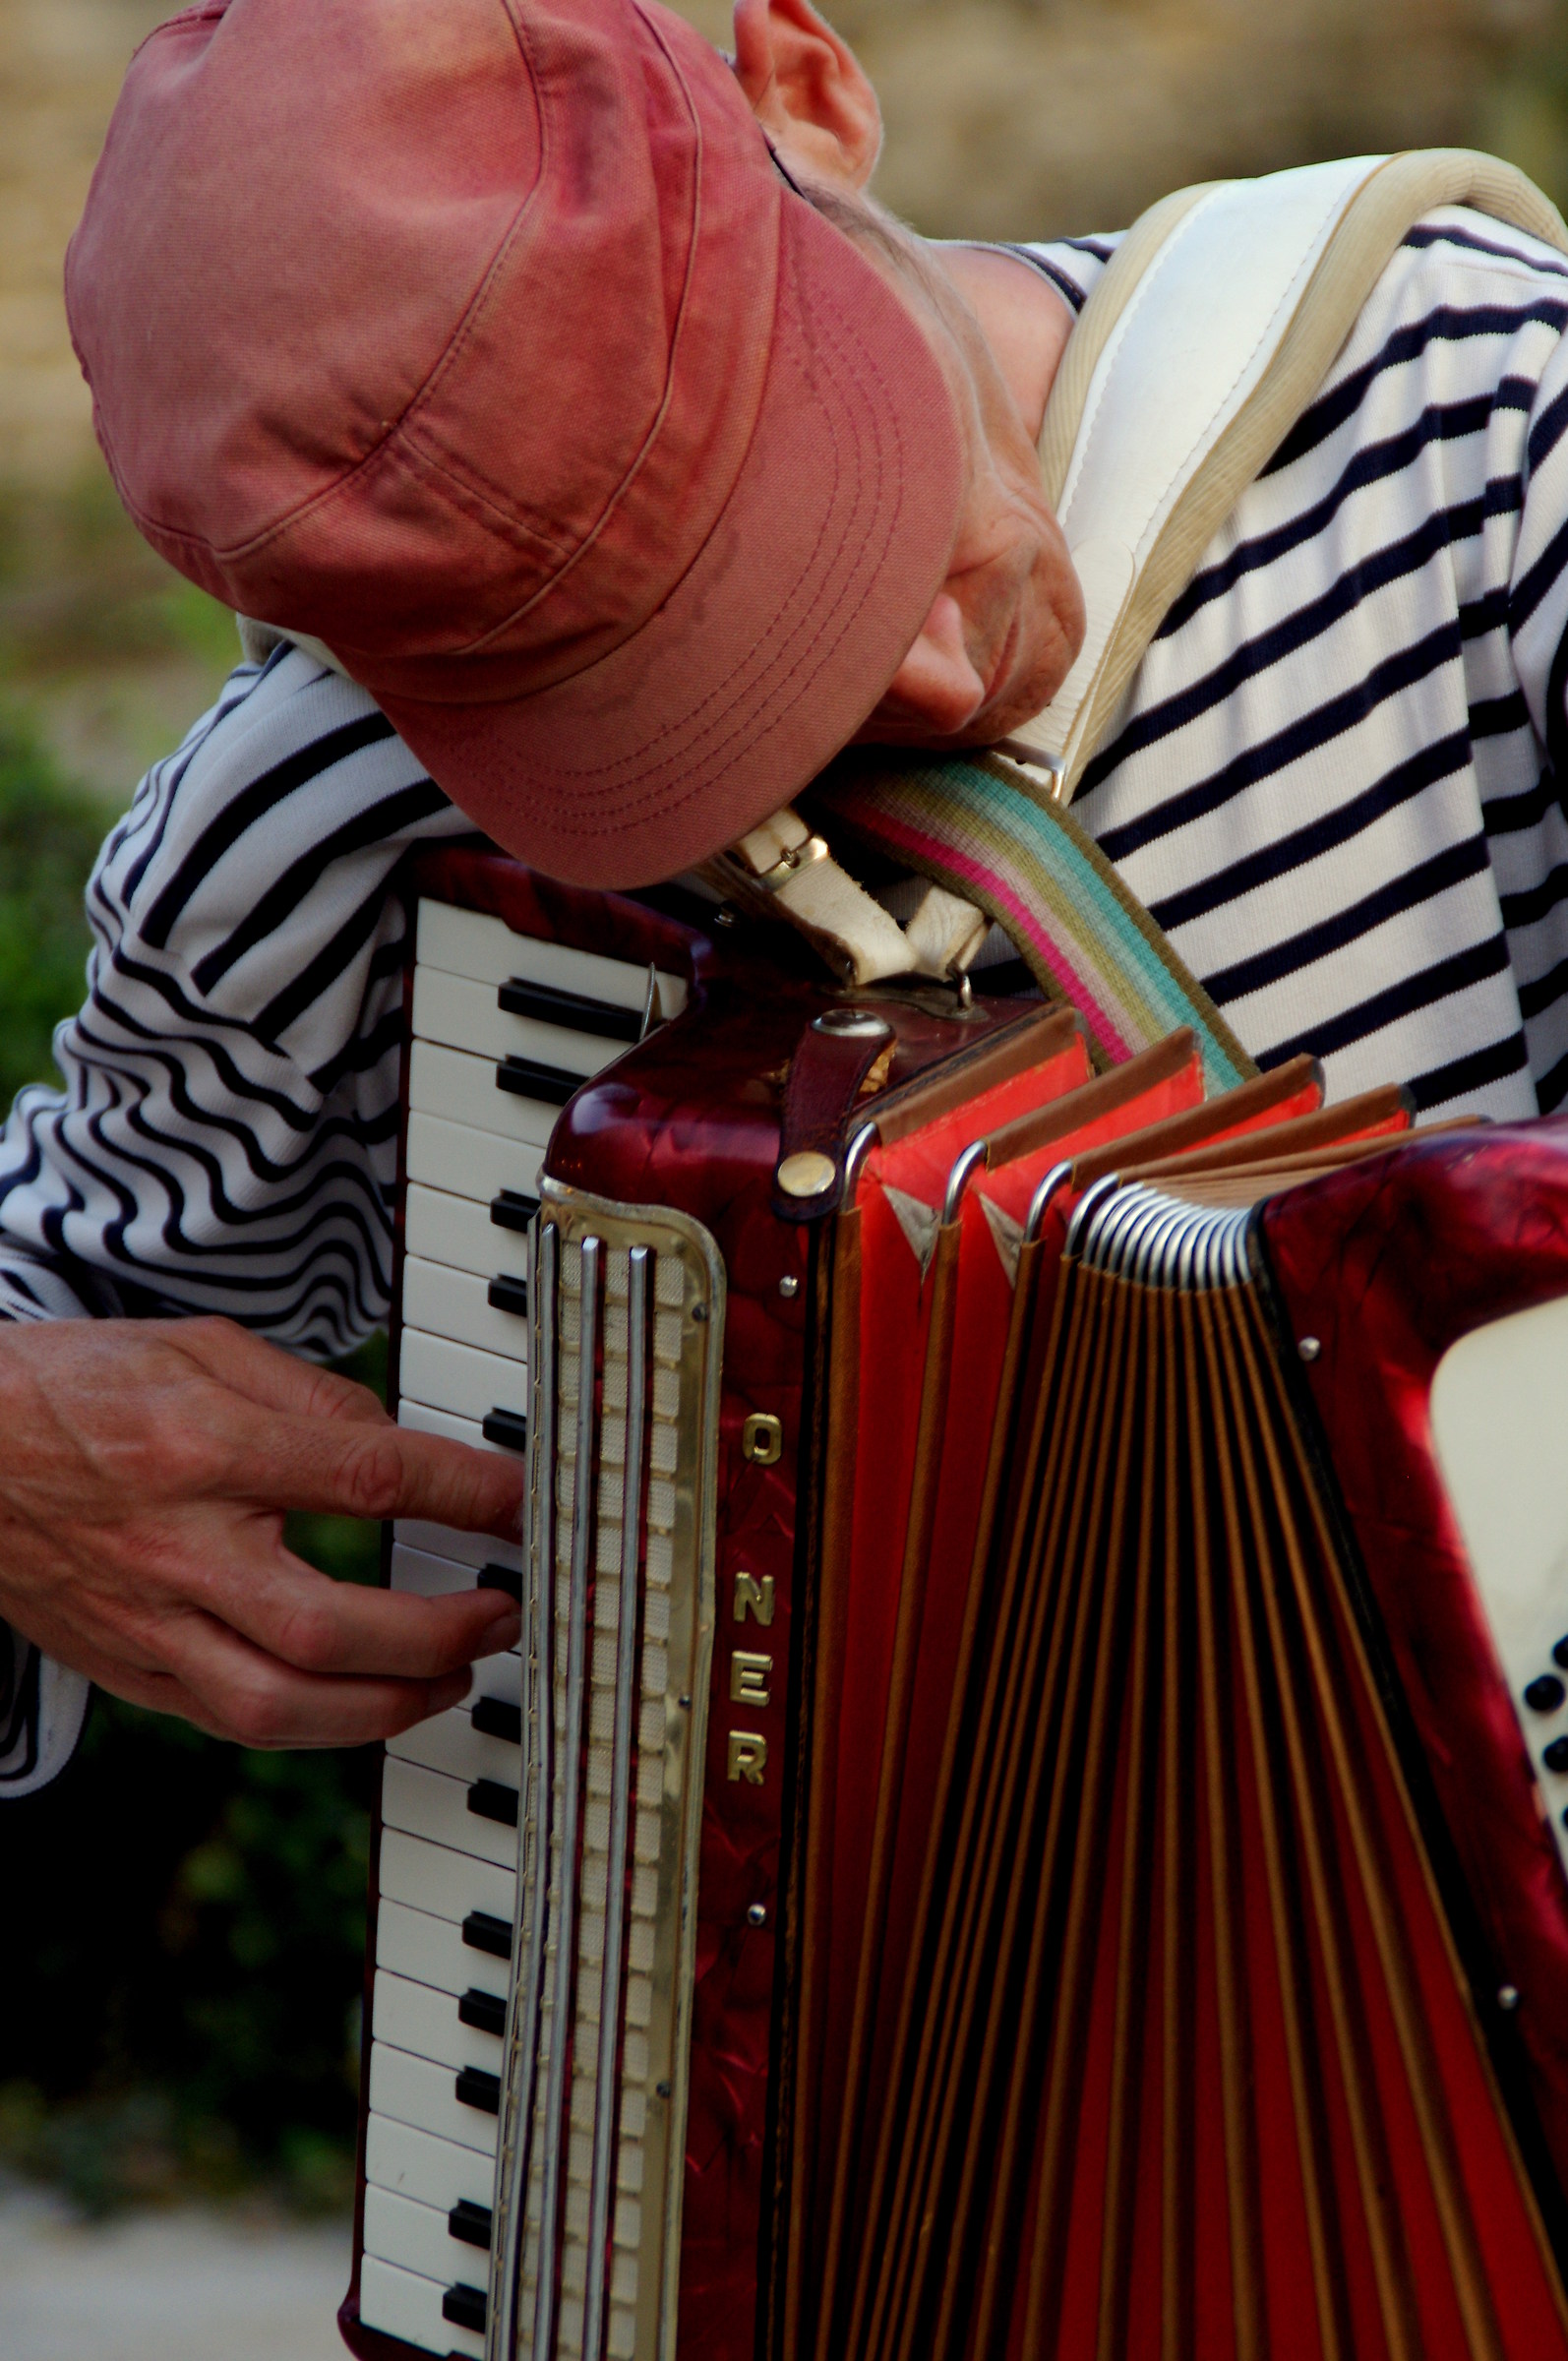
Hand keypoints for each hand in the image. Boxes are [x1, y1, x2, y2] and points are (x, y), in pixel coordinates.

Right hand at [0, 1316, 526, 1747]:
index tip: (522, 1505)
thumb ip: (312, 1395)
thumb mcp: (202, 1347)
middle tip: (500, 1615)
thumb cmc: (75, 1389)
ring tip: (451, 1680)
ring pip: (279, 1706)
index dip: (466, 1495)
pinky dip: (311, 1724)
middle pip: (329, 1623)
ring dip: (387, 1707)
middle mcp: (174, 1544)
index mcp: (203, 1445)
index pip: (367, 1478)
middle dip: (438, 1635)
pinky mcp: (122, 1667)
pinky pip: (228, 1722)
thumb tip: (404, 1445)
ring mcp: (143, 1620)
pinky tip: (361, 1701)